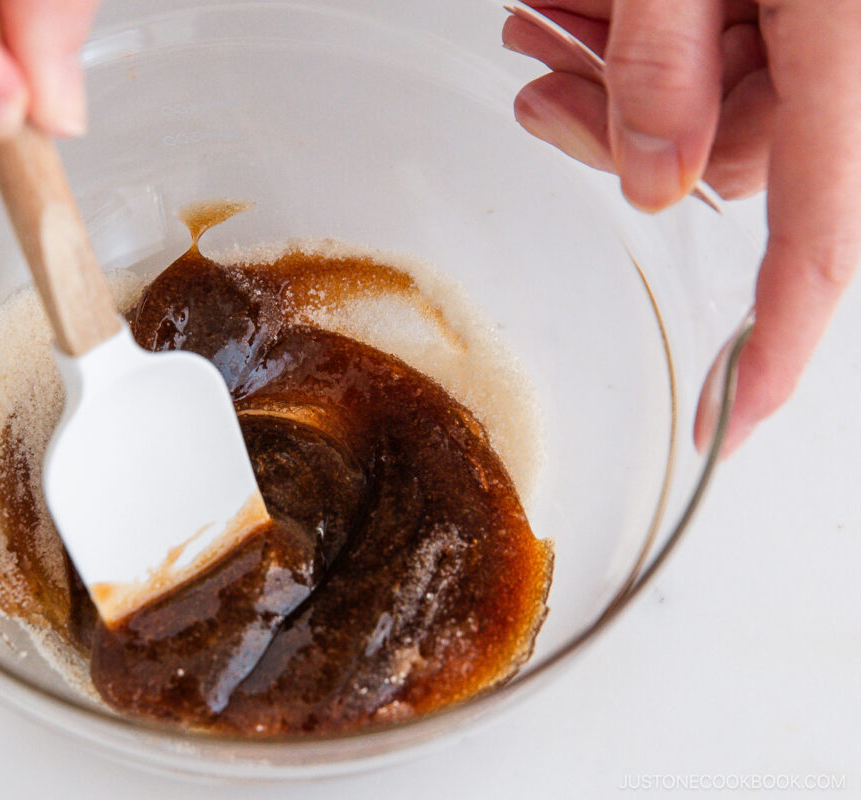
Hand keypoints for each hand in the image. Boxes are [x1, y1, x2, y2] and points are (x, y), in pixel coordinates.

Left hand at [503, 1, 860, 456]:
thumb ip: (664, 65)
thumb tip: (650, 185)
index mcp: (846, 62)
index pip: (816, 252)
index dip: (770, 353)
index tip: (722, 425)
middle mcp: (847, 73)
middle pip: (725, 165)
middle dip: (612, 132)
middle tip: (539, 76)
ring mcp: (825, 51)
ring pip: (711, 114)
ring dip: (616, 80)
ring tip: (547, 20)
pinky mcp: (803, 21)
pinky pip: (725, 67)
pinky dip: (653, 47)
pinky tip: (588, 4)